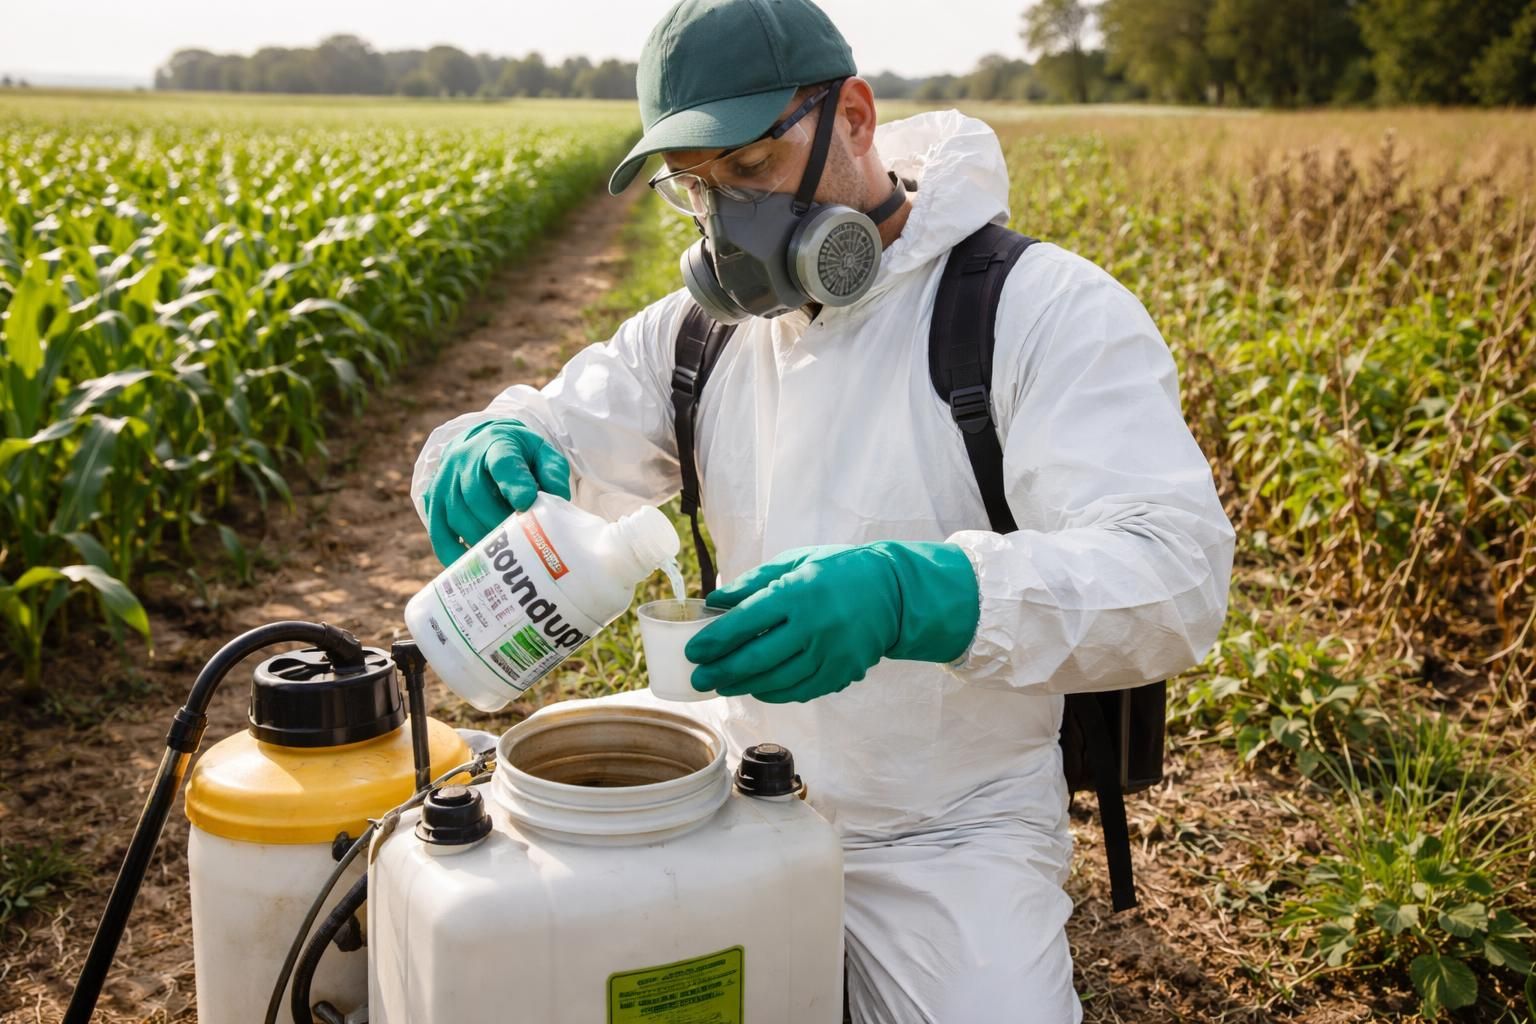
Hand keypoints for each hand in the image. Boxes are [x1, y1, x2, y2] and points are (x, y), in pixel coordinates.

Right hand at [424, 419, 570, 563]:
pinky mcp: (432, 502)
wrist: (481, 444)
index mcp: (496, 444)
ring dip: (482, 540)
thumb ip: (553, 474)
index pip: (503, 463)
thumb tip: (557, 501)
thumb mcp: (541, 454)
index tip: (527, 503)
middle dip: (500, 523)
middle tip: (521, 544)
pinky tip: (474, 567)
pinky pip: (439, 533)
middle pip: (476, 496)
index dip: (514, 484)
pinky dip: (454, 554)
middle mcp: (463, 460)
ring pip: (457, 516)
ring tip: (505, 556)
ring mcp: (443, 481)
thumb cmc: (518, 454)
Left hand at [683, 542, 978, 703]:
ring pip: (776, 680)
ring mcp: (829, 654)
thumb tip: (714, 602)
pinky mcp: (842, 673)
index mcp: (799, 592)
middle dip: (721, 671)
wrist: (893, 592)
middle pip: (756, 658)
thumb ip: (754, 582)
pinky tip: (756, 688)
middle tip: (699, 677)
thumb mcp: (796, 562)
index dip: (715, 640)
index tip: (693, 650)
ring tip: (722, 685)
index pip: (745, 621)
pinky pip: (800, 691)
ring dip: (743, 686)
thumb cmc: (838, 571)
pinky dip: (774, 692)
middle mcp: (813, 626)